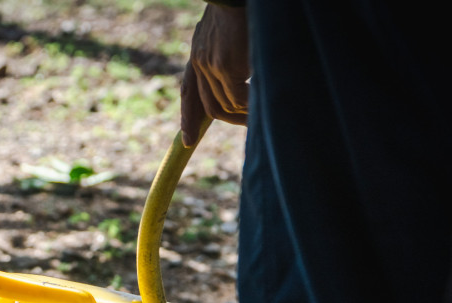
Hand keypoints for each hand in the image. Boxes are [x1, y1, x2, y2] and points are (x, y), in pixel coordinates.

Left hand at [181, 4, 249, 145]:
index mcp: (199, 51)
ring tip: (263, 114)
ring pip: (224, 104)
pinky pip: (238, 97)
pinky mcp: (224, 65)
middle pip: (206, 105)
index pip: (190, 90)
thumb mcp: (229, 30)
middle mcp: (199, 60)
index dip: (188, 116)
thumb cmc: (243, 7)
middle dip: (227, 120)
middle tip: (250, 126)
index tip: (187, 141)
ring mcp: (209, 64)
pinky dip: (252, 106)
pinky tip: (263, 103)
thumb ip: (229, 52)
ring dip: (244, 114)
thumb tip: (243, 73)